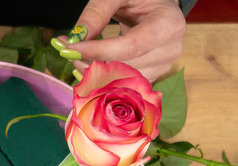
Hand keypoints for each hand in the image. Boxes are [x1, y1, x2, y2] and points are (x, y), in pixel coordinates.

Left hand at [63, 0, 185, 80]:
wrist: (157, 5)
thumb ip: (97, 13)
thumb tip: (75, 38)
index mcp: (168, 25)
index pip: (130, 47)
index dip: (98, 52)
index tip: (70, 49)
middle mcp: (170, 49)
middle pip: (126, 67)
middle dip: (91, 62)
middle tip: (68, 50)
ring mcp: (163, 66)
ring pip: (122, 81)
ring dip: (94, 73)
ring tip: (77, 55)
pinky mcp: (153, 75)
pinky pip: (124, 85)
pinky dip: (103, 78)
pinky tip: (89, 65)